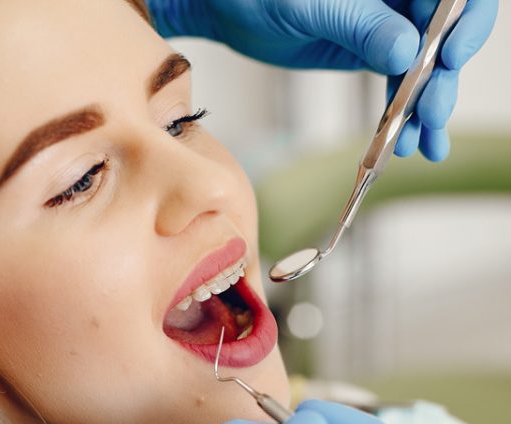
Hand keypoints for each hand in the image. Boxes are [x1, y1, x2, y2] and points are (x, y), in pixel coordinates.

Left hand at [149, 0, 497, 160]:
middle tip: (429, 115)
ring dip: (423, 108)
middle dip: (441, 78)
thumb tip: (405, 51)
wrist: (226, 8)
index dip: (463, 24)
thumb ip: (358, 24)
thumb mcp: (307, 6)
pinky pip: (397, 82)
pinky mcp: (368, 50)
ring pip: (422, 66)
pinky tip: (406, 142)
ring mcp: (386, 23)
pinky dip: (402, 113)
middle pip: (442, 36)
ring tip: (418, 144)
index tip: (448, 58)